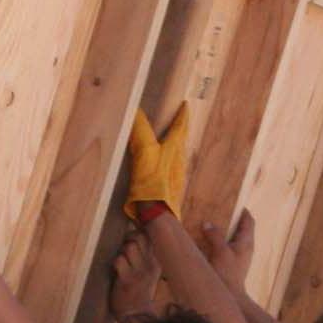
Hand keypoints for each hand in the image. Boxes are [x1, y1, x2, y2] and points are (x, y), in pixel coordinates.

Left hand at [107, 230, 157, 319]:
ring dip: (120, 251)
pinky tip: (115, 271)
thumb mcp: (147, 273)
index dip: (136, 233)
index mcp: (155, 262)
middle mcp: (150, 266)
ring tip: (120, 262)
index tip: (129, 239)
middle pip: (139, 237)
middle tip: (122, 250)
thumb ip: (143, 255)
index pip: (149, 236)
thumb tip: (132, 233)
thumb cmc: (137, 291)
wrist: (135, 316)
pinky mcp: (127, 281)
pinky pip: (119, 260)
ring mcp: (139, 273)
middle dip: (127, 239)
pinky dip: (114, 263)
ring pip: (129, 247)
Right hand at [127, 102, 188, 217]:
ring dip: (176, 146)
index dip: (182, 116)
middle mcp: (179, 162)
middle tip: (181, 120)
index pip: (179, 128)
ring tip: (172, 140)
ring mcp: (176, 177)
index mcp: (173, 150)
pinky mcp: (171, 189)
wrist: (158, 216)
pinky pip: (172, 169)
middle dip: (181, 130)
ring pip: (178, 156)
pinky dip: (169, 161)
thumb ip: (140, 131)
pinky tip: (164, 167)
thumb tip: (136, 110)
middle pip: (181, 142)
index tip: (186, 106)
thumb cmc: (152, 184)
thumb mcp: (144, 153)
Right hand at [196, 209, 255, 289]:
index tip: (233, 202)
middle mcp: (245, 248)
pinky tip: (208, 242)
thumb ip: (215, 236)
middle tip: (218, 211)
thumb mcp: (220, 252)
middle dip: (231, 220)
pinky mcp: (232, 265)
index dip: (243, 211)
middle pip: (241, 228)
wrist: (230, 298)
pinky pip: (227, 248)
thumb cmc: (227, 274)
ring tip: (211, 224)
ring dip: (224, 231)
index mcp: (246, 242)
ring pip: (233, 238)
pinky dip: (220, 242)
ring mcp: (239, 257)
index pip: (249, 221)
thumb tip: (207, 223)